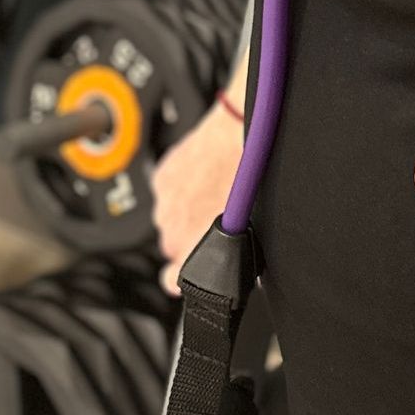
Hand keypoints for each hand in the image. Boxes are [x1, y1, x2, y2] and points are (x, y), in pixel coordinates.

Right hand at [150, 99, 244, 294]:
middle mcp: (171, 230)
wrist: (242, 132)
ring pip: (172, 216)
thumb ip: (236, 249)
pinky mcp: (161, 177)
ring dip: (187, 209)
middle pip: (176, 245)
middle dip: (193, 235)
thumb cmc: (251, 178)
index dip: (186, 278)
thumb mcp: (253, 226)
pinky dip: (183, 185)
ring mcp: (164, 203)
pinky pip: (169, 190)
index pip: (173, 282)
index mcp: (191, 248)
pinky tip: (206, 174)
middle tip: (218, 217)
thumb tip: (243, 260)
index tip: (195, 273)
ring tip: (215, 190)